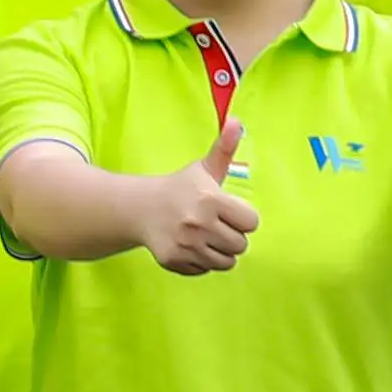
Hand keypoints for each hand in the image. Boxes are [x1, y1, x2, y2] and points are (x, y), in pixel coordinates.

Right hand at [148, 120, 256, 276]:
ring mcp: (184, 244)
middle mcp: (197, 223)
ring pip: (226, 262)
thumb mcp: (204, 168)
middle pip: (241, 245)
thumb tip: (236, 120)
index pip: (251, 223)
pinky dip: (201, 262)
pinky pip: (205, 270)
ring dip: (219, 252)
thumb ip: (225, 148)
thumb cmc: (180, 188)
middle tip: (214, 224)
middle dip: (231, 236)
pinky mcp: (173, 259)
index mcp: (210, 199)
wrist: (140, 207)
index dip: (241, 217)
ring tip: (205, 236)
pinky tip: (190, 246)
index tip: (226, 210)